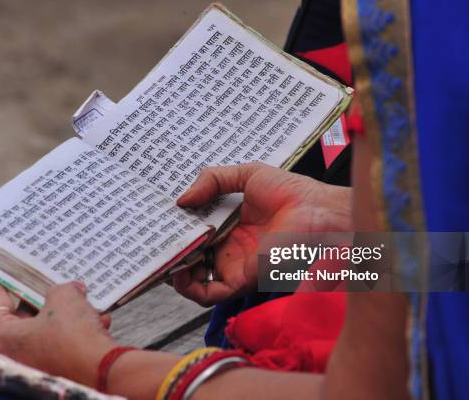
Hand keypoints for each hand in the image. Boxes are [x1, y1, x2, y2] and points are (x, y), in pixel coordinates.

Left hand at [0, 276, 116, 386]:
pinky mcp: (57, 371)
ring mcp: (36, 365)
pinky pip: (64, 345)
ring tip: (85, 301)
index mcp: (4, 338)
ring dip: (68, 314)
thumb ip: (59, 289)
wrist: (103, 372)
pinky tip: (98, 321)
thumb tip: (69, 291)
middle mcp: (14, 356)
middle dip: (44, 297)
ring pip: (49, 330)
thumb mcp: (64, 298)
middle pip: (24, 316)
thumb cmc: (75, 338)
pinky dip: (79, 332)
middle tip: (51, 280)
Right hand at [173, 162, 351, 305]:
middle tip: (150, 241)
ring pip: (195, 280)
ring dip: (175, 273)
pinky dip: (190, 288)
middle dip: (169, 252)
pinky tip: (178, 271)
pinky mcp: (242, 279)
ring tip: (162, 257)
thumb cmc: (290, 191)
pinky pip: (210, 293)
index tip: (156, 222)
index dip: (175, 230)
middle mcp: (229, 248)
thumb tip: (181, 200)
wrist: (318, 211)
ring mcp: (234, 265)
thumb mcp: (246, 175)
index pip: (194, 234)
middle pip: (190, 257)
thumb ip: (212, 180)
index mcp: (229, 226)